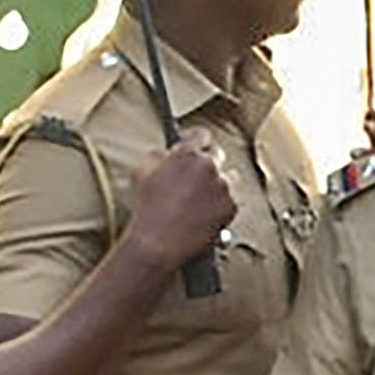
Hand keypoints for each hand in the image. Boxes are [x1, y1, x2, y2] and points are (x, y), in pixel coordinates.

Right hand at [121, 144, 234, 276]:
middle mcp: (209, 166)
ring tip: (200, 197)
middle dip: (207, 162)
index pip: (201, 134)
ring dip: (217, 183)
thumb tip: (170, 151)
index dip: (196, 138)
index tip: (193, 143)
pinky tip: (204, 212)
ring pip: (227, 178)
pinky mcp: (231, 206)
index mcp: (186, 153)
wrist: (158, 240)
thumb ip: (160, 155)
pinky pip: (230, 199)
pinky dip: (220, 204)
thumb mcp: (142, 171)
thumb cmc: (146, 207)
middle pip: (217, 155)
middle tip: (194, 175)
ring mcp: (223, 186)